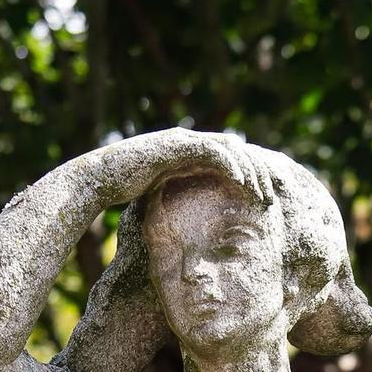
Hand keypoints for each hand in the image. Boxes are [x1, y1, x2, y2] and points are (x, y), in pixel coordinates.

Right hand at [93, 129, 275, 209]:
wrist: (99, 178)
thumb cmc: (122, 192)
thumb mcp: (158, 199)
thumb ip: (179, 202)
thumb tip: (191, 231)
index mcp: (189, 155)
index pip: (228, 161)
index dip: (249, 178)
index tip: (263, 202)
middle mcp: (189, 143)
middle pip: (236, 152)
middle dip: (257, 173)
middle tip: (272, 198)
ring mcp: (184, 141)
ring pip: (230, 149)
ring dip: (250, 171)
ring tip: (263, 194)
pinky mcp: (177, 145)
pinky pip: (213, 151)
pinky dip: (231, 165)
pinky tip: (243, 183)